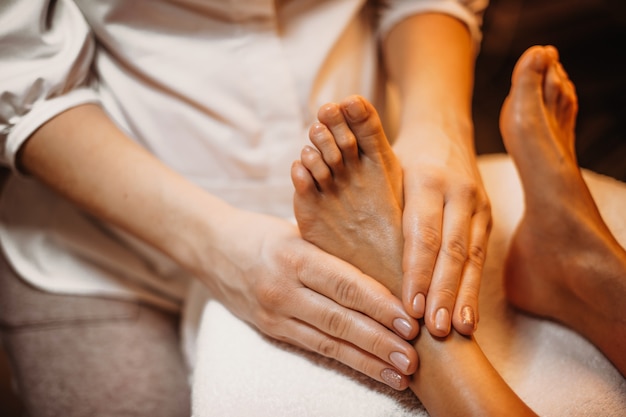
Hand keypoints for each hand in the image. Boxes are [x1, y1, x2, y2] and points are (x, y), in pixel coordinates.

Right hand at [195, 209, 419, 389]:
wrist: (211, 246)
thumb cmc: (263, 232)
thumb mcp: (299, 229)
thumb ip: (336, 250)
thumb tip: (390, 271)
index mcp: (294, 255)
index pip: (344, 283)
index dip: (379, 305)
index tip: (410, 322)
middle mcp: (283, 287)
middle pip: (339, 319)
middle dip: (380, 341)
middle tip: (413, 358)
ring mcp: (275, 313)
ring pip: (328, 343)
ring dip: (367, 361)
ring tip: (400, 375)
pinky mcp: (271, 329)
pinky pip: (313, 349)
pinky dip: (346, 361)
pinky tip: (370, 370)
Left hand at [394, 122, 491, 336]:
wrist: (444, 132)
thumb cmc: (402, 158)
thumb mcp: (386, 170)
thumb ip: (374, 205)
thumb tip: (341, 245)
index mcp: (427, 180)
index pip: (423, 233)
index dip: (418, 271)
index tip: (411, 305)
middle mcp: (458, 193)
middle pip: (451, 249)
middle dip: (443, 292)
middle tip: (434, 328)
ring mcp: (478, 206)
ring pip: (472, 257)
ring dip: (464, 296)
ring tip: (457, 330)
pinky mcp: (487, 218)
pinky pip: (481, 257)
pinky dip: (474, 289)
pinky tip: (468, 317)